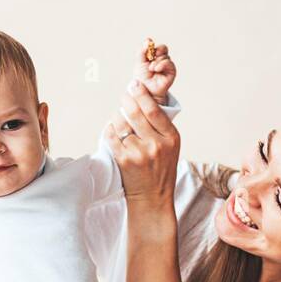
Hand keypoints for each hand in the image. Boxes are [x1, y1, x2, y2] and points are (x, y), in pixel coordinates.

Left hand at [104, 78, 181, 206]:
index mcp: (171, 137)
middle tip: (124, 94)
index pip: (154, 110)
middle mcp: (156, 144)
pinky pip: (111, 136)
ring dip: (117, 116)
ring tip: (118, 115)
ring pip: (121, 123)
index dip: (142, 94)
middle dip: (127, 99)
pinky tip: (112, 129)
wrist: (153, 197)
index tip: (135, 84)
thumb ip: (160, 126)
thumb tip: (143, 100)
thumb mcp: (170, 146)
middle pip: (136, 113)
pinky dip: (109, 130)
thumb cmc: (160, 169)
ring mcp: (140, 153)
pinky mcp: (124, 160)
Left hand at [133, 38, 176, 102]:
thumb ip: (142, 51)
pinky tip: (156, 69)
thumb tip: (148, 39)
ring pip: (165, 56)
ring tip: (151, 69)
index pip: (155, 46)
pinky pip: (169, 63)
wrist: (145, 91)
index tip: (147, 46)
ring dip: (156, 61)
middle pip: (163, 48)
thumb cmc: (142, 78)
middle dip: (156, 50)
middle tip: (151, 55)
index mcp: (153, 57)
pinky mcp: (171, 71)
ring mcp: (167, 65)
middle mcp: (161, 60)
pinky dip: (162, 64)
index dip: (152, 45)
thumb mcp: (139, 63)